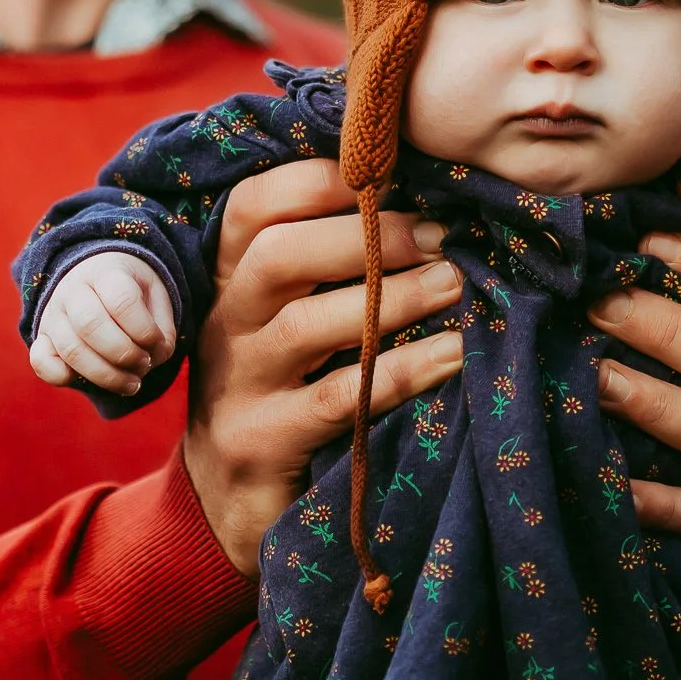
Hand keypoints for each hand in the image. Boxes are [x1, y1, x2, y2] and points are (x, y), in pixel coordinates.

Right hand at [28, 252, 175, 395]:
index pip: (122, 301)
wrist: (95, 276)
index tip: (156, 343)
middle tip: (144, 364)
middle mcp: (72, 291)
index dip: (145, 330)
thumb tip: (156, 357)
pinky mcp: (42, 337)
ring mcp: (53, 314)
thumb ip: (161, 327)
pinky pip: (41, 362)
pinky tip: (89, 381)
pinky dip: (62, 378)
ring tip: (132, 383)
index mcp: (105, 273)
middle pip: (92, 326)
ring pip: (71, 350)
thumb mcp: (155, 295)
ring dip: (106, 375)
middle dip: (125, 355)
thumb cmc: (130, 290)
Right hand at [181, 159, 466, 574]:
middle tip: (437, 236)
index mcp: (230, 281)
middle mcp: (225, 325)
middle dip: (364, 235)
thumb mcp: (285, 320)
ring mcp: (238, 387)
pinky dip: (402, 371)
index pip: (251, 208)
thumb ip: (326, 267)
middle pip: (276, 255)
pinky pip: (337, 398)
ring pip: (306, 325)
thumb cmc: (280, 390)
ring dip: (392, 298)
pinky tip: (452, 355)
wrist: (225, 503)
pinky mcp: (263, 444)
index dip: (316, 182)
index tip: (388, 176)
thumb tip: (425, 207)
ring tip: (456, 284)